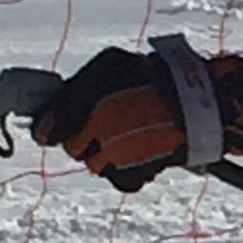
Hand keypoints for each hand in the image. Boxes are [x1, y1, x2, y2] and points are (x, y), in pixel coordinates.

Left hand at [30, 40, 242, 191]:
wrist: (197, 104)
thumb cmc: (153, 77)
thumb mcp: (109, 65)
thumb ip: (75, 88)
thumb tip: (49, 116)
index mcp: (82, 106)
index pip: (45, 128)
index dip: (46, 127)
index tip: (49, 128)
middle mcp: (92, 135)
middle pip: (70, 148)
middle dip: (79, 138)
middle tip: (99, 126)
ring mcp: (112, 159)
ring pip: (93, 163)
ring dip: (103, 152)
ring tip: (125, 135)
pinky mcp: (132, 177)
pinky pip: (116, 177)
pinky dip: (123, 166)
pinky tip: (138, 149)